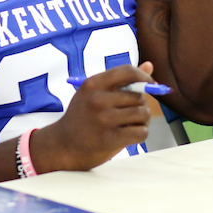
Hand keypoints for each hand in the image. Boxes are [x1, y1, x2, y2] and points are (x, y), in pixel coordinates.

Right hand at [31, 63, 154, 171]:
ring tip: (130, 125)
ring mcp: (103, 120)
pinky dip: (140, 134)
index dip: (144, 76)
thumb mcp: (94, 94)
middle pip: (138, 96)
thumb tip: (149, 66)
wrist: (62, 146)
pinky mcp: (110, 139)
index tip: (150, 84)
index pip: (127, 71)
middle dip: (140, 104)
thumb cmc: (82, 118)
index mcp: (92, 84)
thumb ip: (121, 81)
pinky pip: (141, 132)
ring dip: (142, 120)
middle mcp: (97, 100)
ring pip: (143, 113)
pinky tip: (129, 136)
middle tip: (131, 114)